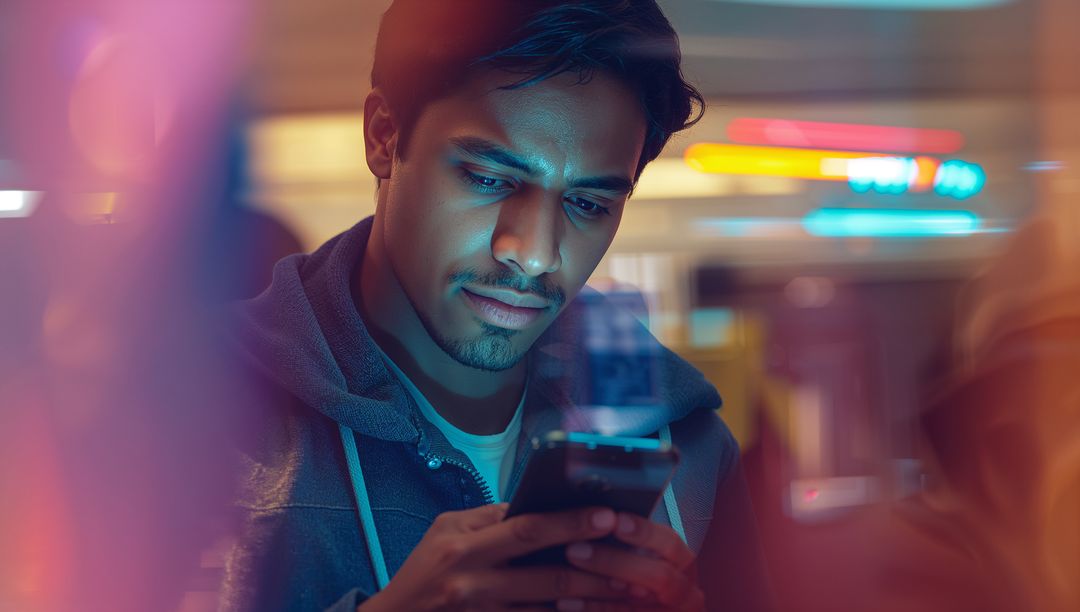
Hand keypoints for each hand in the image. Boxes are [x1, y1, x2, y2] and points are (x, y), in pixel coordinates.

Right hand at [359, 503, 631, 610]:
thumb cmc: (422, 570)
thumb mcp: (445, 530)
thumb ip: (490, 518)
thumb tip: (537, 504)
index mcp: (464, 544)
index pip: (527, 528)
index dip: (570, 522)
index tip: (607, 515)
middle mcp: (473, 580)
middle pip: (546, 572)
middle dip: (594, 564)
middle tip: (631, 557)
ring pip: (548, 607)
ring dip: (589, 599)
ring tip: (626, 590)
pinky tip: (590, 610)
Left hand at [563, 512, 704, 610]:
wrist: (630, 604)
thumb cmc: (628, 573)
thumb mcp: (633, 553)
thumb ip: (619, 536)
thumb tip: (592, 513)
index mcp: (682, 563)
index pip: (669, 543)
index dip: (643, 532)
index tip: (615, 520)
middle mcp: (685, 592)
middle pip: (657, 576)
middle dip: (614, 562)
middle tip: (574, 550)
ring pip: (635, 602)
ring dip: (596, 588)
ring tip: (565, 575)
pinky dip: (591, 609)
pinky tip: (564, 602)